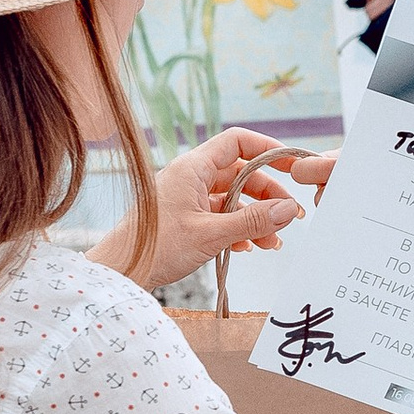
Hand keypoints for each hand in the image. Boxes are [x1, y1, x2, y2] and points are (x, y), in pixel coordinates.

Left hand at [128, 130, 331, 292]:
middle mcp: (190, 177)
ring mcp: (187, 197)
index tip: (292, 165)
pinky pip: (220, 215)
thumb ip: (252, 221)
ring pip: (232, 198)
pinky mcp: (186, 217)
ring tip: (272, 241)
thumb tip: (287, 210)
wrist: (122, 271)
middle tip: (289, 216)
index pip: (236, 141)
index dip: (267, 149)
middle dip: (267, 194)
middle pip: (240, 173)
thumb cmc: (155, 248)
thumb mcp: (211, 234)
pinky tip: (247, 248)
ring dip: (255, 217)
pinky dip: (238, 228)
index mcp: (192, 168)